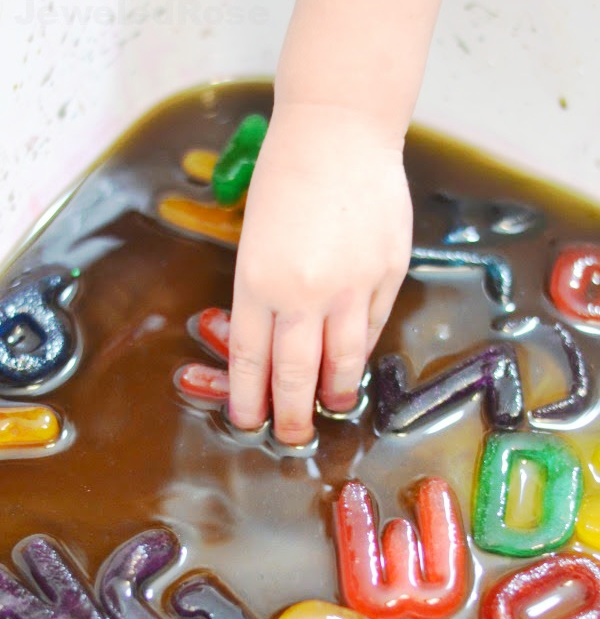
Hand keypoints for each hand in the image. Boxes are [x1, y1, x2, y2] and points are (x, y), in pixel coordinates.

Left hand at [228, 101, 412, 444]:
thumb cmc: (287, 177)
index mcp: (258, 279)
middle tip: (292, 437)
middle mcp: (304, 291)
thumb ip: (263, 293)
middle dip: (292, 414)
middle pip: (296, 373)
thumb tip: (275, 347)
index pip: (250, 358)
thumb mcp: (255, 236)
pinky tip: (354, 361)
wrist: (340, 130)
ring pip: (343, 360)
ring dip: (334, 393)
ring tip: (331, 408)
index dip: (248, 397)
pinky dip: (361, 349)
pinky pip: (373, 326)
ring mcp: (352, 284)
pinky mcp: (389, 273)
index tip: (249, 420)